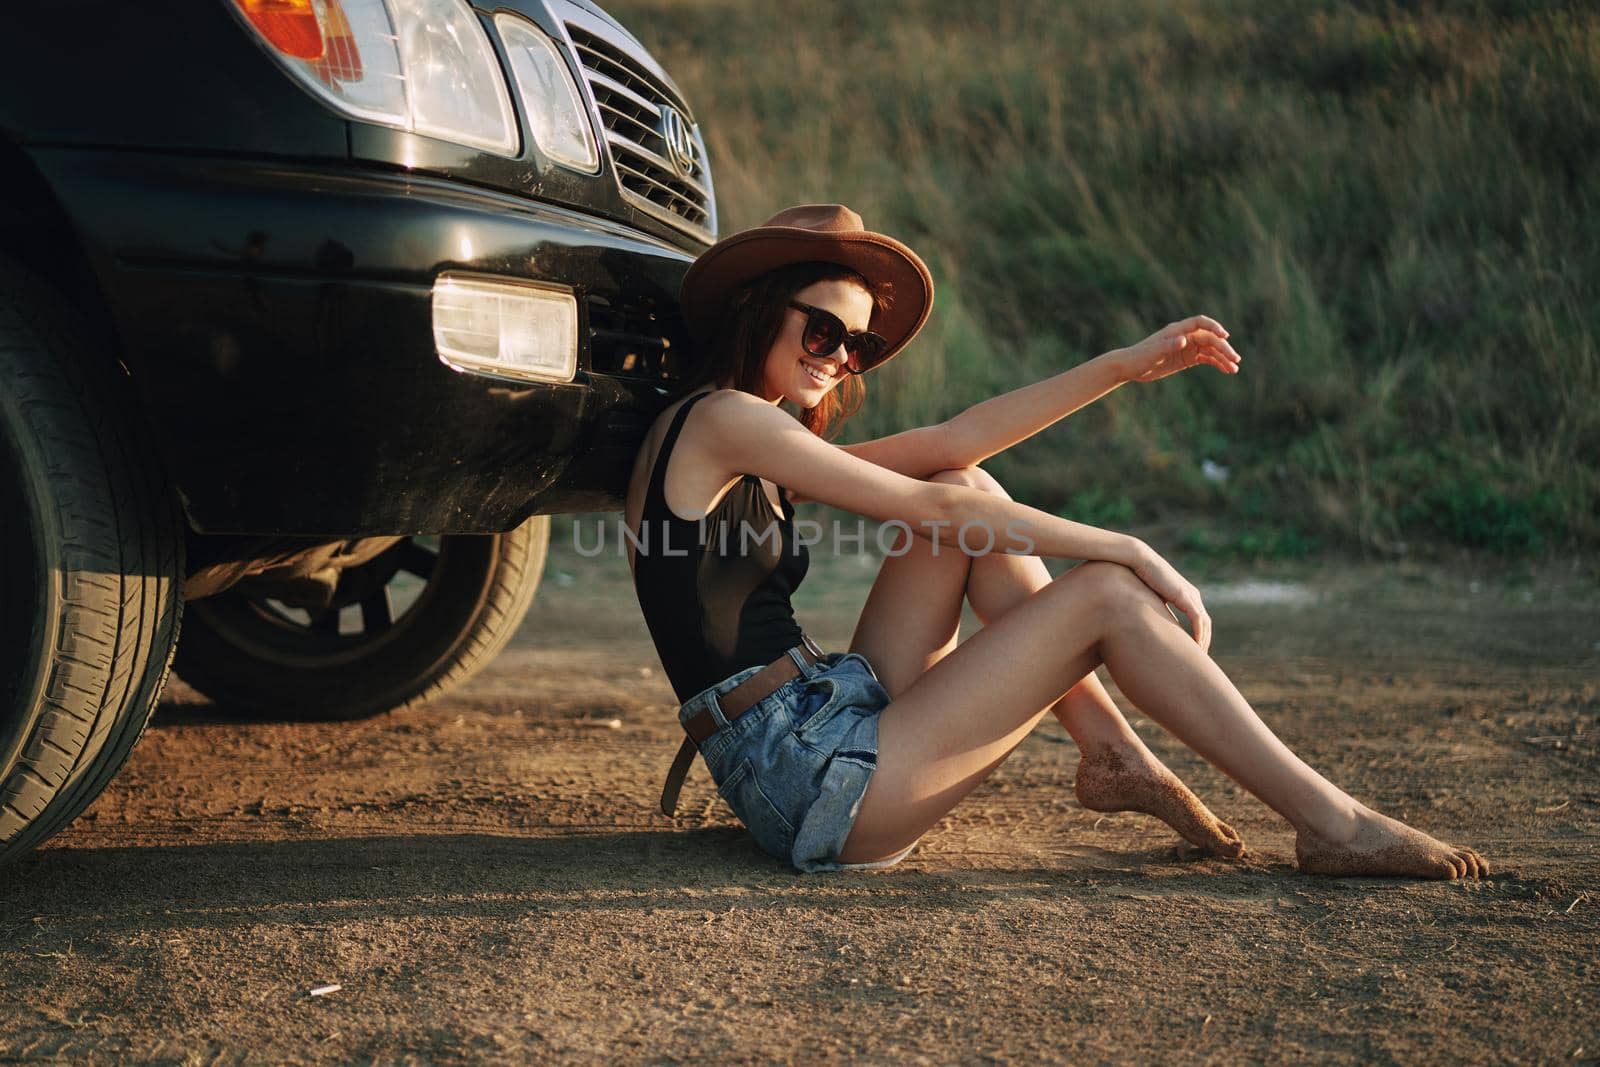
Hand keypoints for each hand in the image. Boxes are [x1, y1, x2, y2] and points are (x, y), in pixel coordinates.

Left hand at [1116, 315, 1240, 383]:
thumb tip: (1184, 340)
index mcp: (1177, 330)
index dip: (1214, 326)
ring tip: (1234, 369)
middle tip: (1235, 359)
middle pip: (1210, 338)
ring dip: (1223, 357)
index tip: (1225, 336)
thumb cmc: (1139, 357)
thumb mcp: (1153, 353)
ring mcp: (1187, 347)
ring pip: (1211, 349)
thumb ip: (1168, 345)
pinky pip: (1206, 358)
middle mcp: (1185, 336)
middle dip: (1224, 348)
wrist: (1130, 366)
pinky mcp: (1187, 358)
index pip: (1200, 323)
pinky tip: (1227, 370)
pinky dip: (1217, 363)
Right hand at [1130, 546, 1212, 651]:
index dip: (1199, 636)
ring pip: (1205, 624)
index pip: (1199, 620)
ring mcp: (1191, 596)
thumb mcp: (1151, 598)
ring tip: (1199, 657)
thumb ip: (1156, 611)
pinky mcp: (1185, 597)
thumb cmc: (1140, 577)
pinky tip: (1197, 647)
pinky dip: (1199, 634)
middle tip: (1199, 659)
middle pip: (1206, 624)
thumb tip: (1150, 627)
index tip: (1194, 652)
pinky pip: (1198, 620)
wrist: (1139, 561)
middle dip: (1204, 641)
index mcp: (1187, 595)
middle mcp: (1193, 595)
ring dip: (1204, 641)